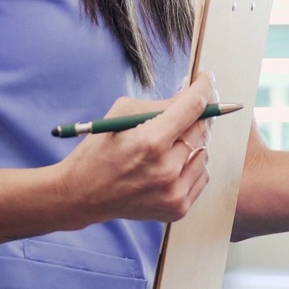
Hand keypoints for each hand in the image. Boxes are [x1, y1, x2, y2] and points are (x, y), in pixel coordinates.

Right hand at [57, 74, 217, 224]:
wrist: (81, 195)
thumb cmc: (99, 150)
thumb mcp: (122, 115)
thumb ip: (161, 104)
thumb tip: (192, 94)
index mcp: (149, 142)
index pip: (193, 107)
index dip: (204, 89)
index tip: (207, 80)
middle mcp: (166, 170)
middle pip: (202, 129)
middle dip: (198, 115)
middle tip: (191, 108)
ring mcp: (173, 192)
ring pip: (205, 152)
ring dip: (193, 142)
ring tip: (169, 144)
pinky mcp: (178, 208)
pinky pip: (202, 175)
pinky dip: (192, 165)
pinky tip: (171, 164)